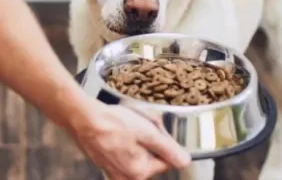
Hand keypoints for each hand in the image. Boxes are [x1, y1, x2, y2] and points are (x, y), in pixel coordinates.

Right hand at [68, 98, 190, 179]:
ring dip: (139, 138)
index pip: (166, 161)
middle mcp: (127, 177)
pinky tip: (120, 129)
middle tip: (142, 125)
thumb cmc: (113, 124)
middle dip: (151, 139)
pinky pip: (125, 152)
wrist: (85, 119)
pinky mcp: (107, 163)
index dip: (165, 143)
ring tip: (129, 126)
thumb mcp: (147, 132)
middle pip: (151, 157)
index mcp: (139, 172)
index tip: (157, 130)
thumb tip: (185, 161)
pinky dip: (127, 140)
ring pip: (138, 153)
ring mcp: (115, 171)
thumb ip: (168, 148)